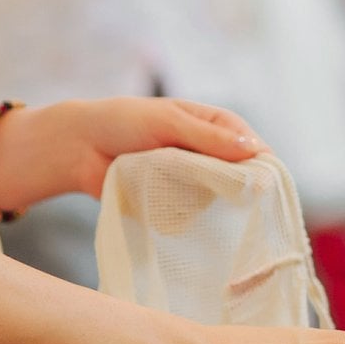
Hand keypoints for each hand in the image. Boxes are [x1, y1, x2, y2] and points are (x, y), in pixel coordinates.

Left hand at [0, 97, 263, 213]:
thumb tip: (254, 150)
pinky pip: (194, 214)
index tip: (265, 187)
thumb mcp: (168, 122)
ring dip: (213, 205)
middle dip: (241, 190)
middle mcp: (208, 153)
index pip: (251, 146)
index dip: (261, 165)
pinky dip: (192, 217)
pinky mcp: (175, 201)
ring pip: (220, 198)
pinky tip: (187, 221)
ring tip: (206, 212)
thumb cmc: (123, 122)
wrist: (79, 148)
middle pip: (241, 175)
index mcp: (214, 125)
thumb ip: (208, 138)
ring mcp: (193, 179)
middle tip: (242, 209)